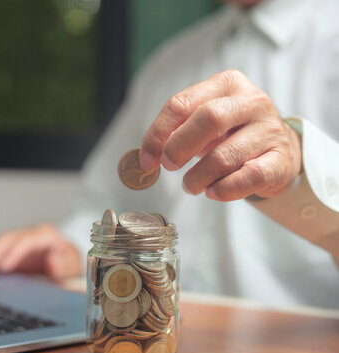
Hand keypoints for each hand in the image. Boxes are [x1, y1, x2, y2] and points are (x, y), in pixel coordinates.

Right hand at [0, 223, 81, 278]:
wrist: (65, 260)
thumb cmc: (69, 264)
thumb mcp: (72, 266)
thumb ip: (64, 265)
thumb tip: (52, 261)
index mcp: (45, 235)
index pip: (27, 241)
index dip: (15, 253)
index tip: (5, 267)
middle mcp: (28, 234)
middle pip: (7, 240)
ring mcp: (16, 240)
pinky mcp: (7, 249)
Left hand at [140, 69, 301, 200]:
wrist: (279, 152)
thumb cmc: (231, 135)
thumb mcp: (204, 123)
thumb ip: (177, 130)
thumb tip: (149, 154)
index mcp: (227, 84)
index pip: (181, 103)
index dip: (158, 133)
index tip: (148, 159)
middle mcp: (253, 101)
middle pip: (208, 118)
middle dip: (179, 147)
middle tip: (168, 166)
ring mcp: (270, 129)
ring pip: (225, 155)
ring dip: (198, 177)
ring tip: (191, 185)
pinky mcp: (281, 160)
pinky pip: (248, 177)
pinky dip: (224, 189)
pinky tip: (213, 192)